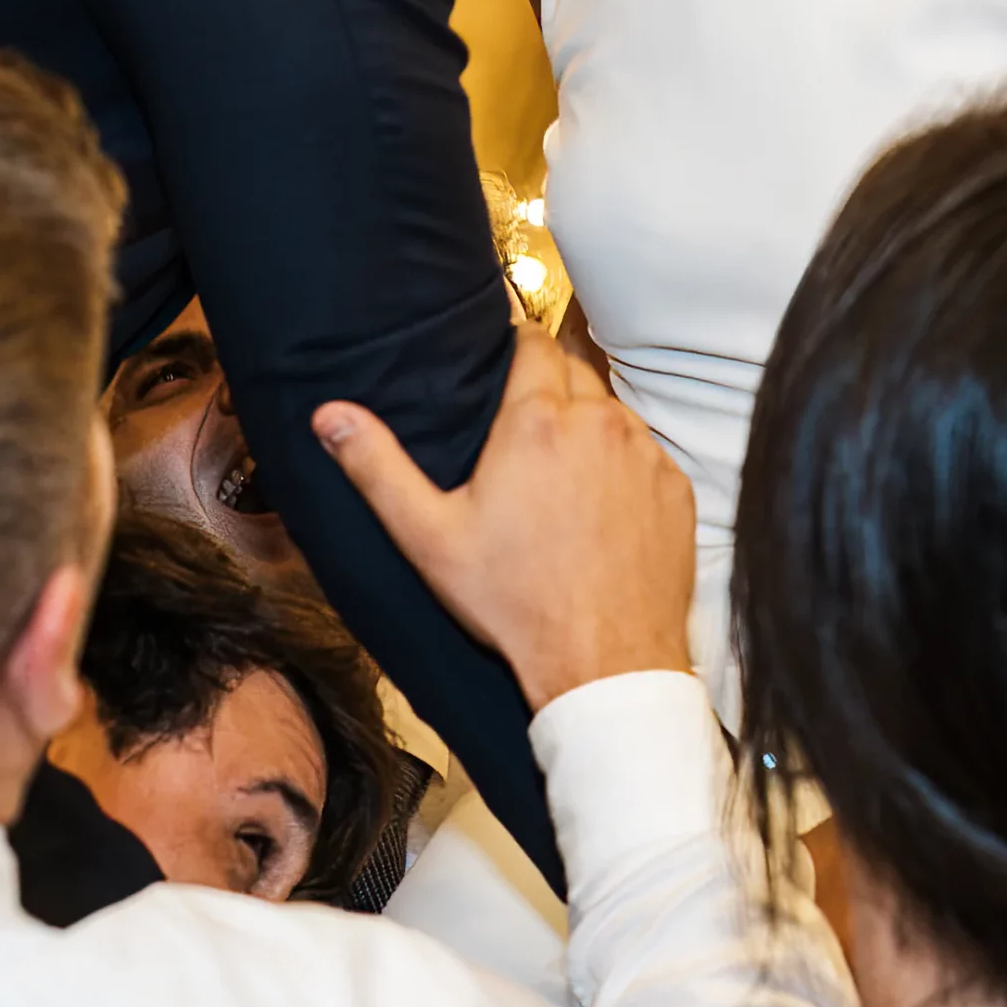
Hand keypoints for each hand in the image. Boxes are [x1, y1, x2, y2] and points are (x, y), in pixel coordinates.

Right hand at [313, 323, 694, 711]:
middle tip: (522, 436)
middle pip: (575, 371)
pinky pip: (647, 454)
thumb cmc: (515, 604)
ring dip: (588, 428)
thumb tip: (330, 416)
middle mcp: (599, 424)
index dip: (516, 350)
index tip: (503, 374)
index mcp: (536, 422)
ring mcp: (645, 456)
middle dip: (549, 389)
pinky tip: (599, 509)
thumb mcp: (428, 537)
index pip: (534, 342)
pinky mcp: (676, 489)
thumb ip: (377, 467)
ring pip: (613, 412)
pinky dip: (624, 468)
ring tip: (560, 476)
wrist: (604, 664)